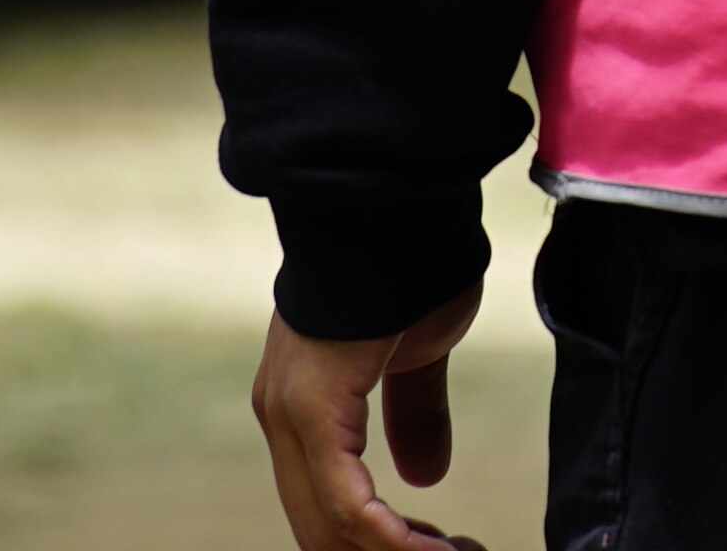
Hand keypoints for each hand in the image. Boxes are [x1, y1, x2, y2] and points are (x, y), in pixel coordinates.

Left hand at [252, 287, 486, 550]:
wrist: (398, 209)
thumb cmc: (411, 265)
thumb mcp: (420, 353)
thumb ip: (416, 413)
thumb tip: (425, 477)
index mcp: (303, 408)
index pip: (328, 505)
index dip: (384, 541)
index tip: (443, 548)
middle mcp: (283, 419)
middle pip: (322, 528)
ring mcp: (291, 417)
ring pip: (331, 526)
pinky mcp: (312, 413)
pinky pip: (347, 505)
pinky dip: (393, 540)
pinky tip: (438, 550)